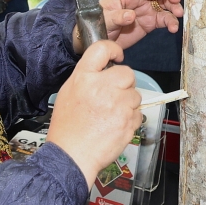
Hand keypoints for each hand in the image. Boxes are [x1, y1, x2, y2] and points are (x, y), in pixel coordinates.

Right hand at [47, 40, 141, 184]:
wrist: (72, 155)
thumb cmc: (67, 127)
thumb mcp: (68, 92)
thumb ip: (86, 77)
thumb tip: (103, 69)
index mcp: (84, 77)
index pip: (102, 49)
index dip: (113, 50)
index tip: (117, 56)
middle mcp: (102, 87)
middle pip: (127, 73)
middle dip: (124, 83)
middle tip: (112, 95)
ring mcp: (118, 104)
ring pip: (135, 95)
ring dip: (127, 103)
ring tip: (110, 115)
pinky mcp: (128, 121)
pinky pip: (138, 113)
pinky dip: (130, 119)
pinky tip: (115, 125)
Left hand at [73, 0, 183, 53]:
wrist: (100, 41)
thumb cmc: (98, 25)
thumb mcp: (104, 20)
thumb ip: (117, 17)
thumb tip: (131, 15)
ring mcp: (146, 10)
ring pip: (164, 2)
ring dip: (174, 6)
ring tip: (179, 14)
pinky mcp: (150, 22)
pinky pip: (164, 19)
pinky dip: (171, 22)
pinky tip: (173, 28)